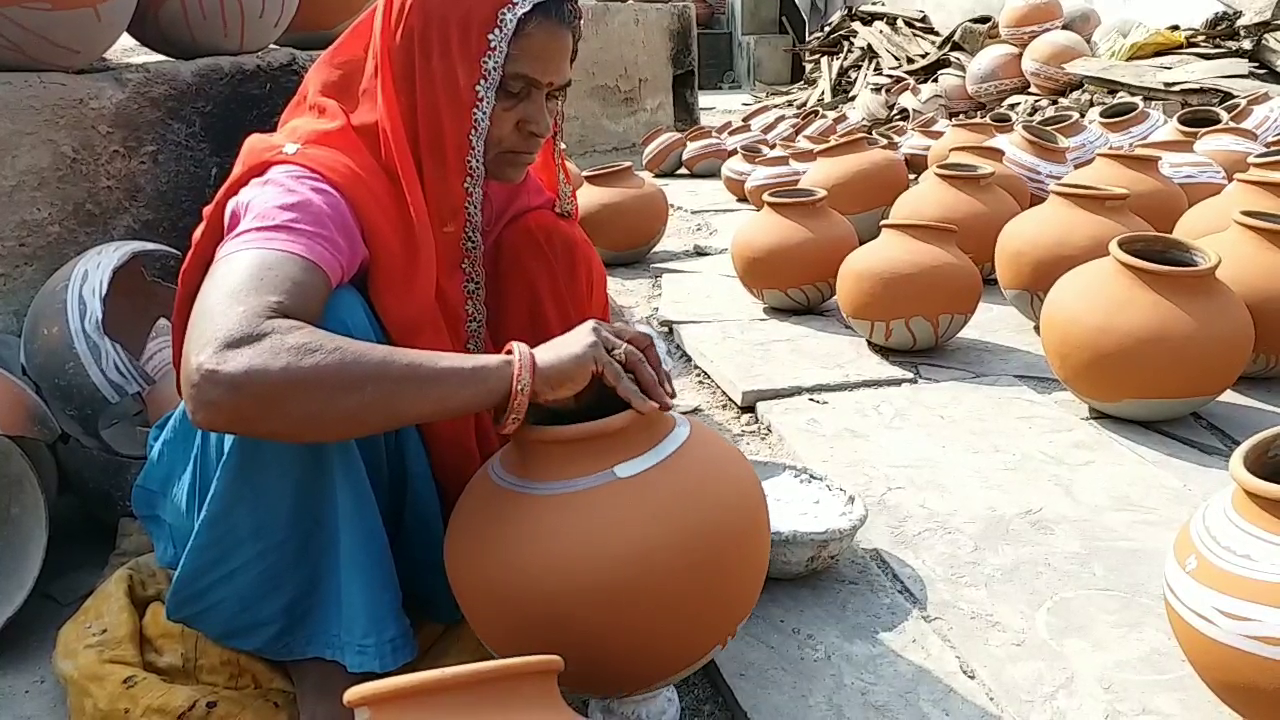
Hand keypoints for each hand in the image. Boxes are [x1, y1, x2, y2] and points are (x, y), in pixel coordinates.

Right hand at [530, 320, 675, 413]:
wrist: (523, 380)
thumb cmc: (551, 383)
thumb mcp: (589, 378)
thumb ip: (612, 378)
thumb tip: (640, 395)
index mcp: (599, 331)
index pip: (636, 342)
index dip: (654, 364)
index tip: (662, 387)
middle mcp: (600, 329)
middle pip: (643, 346)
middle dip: (659, 373)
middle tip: (670, 395)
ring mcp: (597, 337)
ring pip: (636, 361)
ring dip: (653, 385)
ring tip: (664, 405)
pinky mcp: (593, 352)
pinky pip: (622, 377)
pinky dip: (637, 395)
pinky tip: (647, 408)